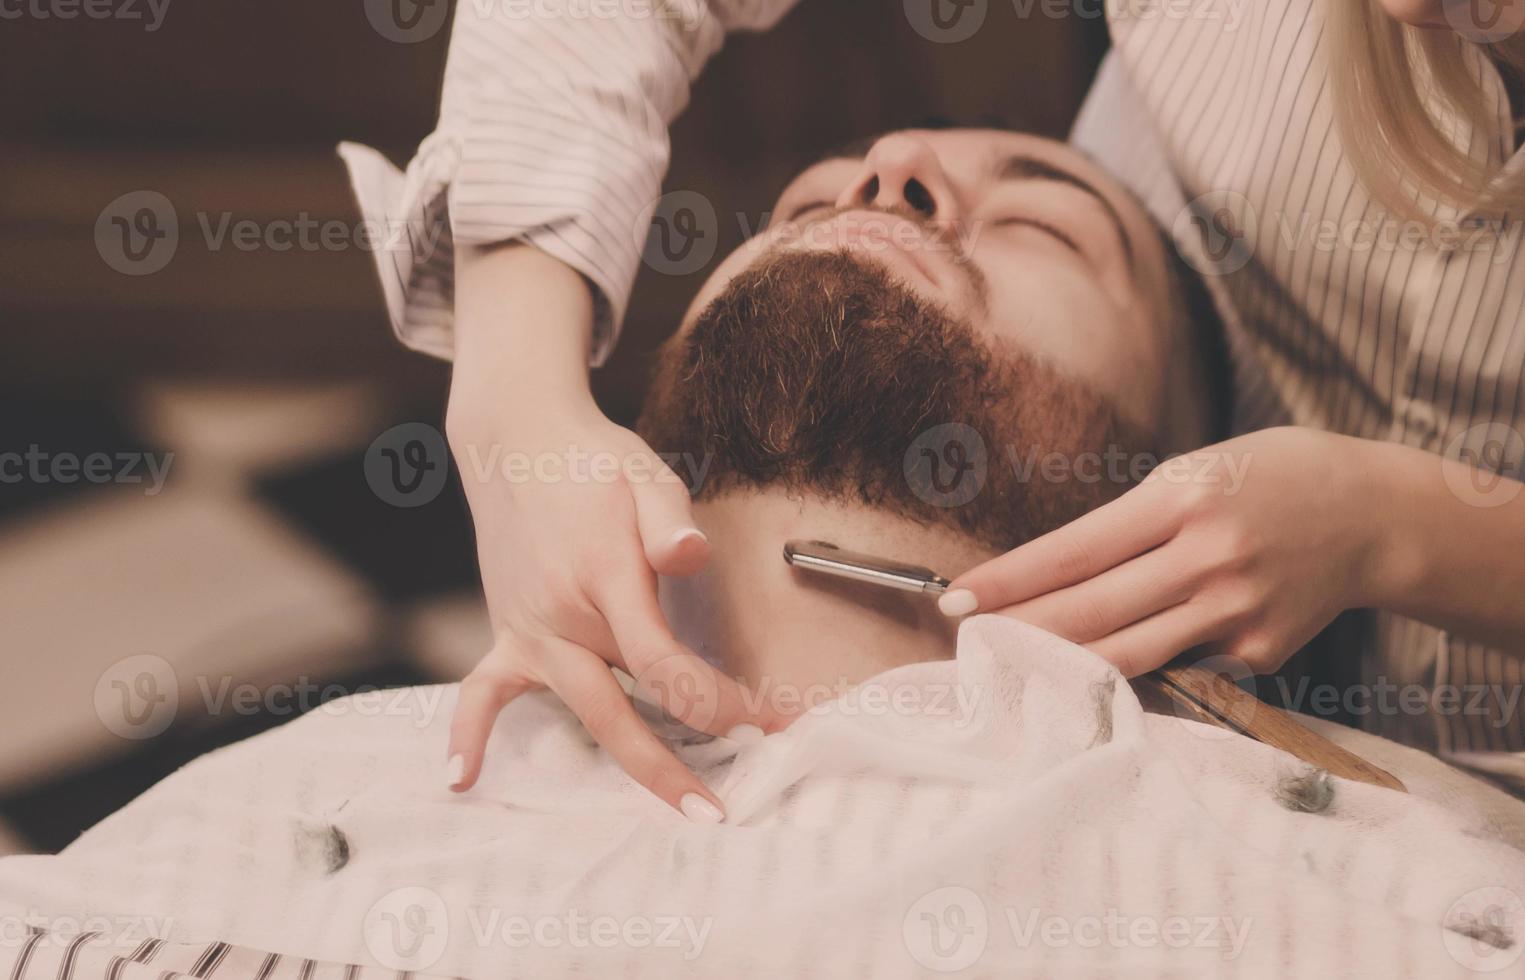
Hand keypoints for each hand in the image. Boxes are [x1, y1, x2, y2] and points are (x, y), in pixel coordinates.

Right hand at [443, 244, 779, 821]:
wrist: (518, 439)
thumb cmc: (594, 461)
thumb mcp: (645, 474)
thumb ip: (669, 518)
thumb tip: (690, 556)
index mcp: (605, 577)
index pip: (663, 662)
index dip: (715, 700)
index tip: (763, 721)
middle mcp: (563, 614)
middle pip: (620, 709)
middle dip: (676, 764)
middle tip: (722, 808)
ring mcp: (531, 628)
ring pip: (581, 711)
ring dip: (631, 763)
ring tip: (681, 807)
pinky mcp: (509, 632)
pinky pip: (482, 691)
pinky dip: (468, 733)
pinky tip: (463, 778)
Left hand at [941, 427, 1389, 676]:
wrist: (1371, 513)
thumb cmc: (1264, 479)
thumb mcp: (1193, 473)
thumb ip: (1131, 524)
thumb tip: (1054, 576)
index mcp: (1181, 500)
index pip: (1072, 551)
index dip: (1009, 580)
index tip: (957, 599)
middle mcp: (1207, 558)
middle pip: (1089, 611)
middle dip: (1018, 629)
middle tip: (964, 640)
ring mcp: (1235, 611)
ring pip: (1125, 655)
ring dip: (1059, 665)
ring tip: (1008, 665)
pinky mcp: (1258, 652)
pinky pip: (1177, 668)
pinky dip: (1132, 671)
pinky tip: (1094, 676)